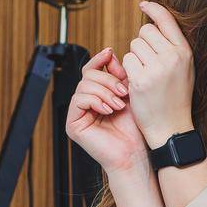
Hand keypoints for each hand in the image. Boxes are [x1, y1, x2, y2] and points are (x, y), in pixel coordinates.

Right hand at [65, 47, 148, 171]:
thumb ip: (119, 75)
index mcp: (97, 95)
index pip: (91, 70)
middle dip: (108, 81)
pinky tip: (108, 110)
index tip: (110, 53)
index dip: (99, 60)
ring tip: (119, 105)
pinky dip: (95, 101)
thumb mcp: (129, 94)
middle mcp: (85, 103)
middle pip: (88, 76)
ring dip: (105, 93)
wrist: (134, 153)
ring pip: (84, 86)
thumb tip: (109, 54)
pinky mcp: (72, 124)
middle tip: (124, 92)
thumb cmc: (134, 129)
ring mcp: (77, 114)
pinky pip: (78, 99)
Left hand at [122, 0, 195, 147]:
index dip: (153, 9)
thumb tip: (153, 22)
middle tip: (149, 62)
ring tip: (146, 74)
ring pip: (134, 45)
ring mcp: (156, 68)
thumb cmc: (176, 97)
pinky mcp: (140, 79)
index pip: (166, 20)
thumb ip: (172, 47)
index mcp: (184, 52)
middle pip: (145, 31)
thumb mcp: (184, 69)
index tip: (144, 4)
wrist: (171, 126)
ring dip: (135, 57)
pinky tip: (138, 82)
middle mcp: (172, 57)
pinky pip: (126, 60)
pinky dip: (128, 69)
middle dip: (142, 43)